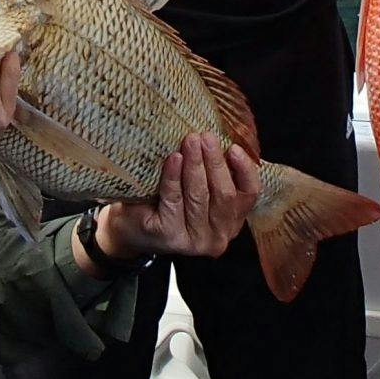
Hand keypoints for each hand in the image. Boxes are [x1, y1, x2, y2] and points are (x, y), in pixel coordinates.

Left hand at [98, 133, 260, 260]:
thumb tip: (220, 137)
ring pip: (200, 196)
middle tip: (205, 136)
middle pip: (224, 194)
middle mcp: (218, 237)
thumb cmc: (166, 203)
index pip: (249, 194)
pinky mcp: (170, 237)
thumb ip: (214, 174)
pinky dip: (173, 177)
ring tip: (190, 141)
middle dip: (215, 162)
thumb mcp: (198, 189)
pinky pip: (174, 200)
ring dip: (195, 165)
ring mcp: (195, 241)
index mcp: (232, 222)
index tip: (233, 147)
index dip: (245, 170)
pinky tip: (173, 159)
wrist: (130, 228)